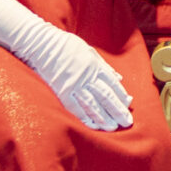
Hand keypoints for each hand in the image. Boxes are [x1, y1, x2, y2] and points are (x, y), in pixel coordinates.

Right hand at [12, 26, 135, 130]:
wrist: (41, 44)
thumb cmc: (65, 45)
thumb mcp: (88, 50)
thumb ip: (104, 65)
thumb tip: (119, 77)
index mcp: (94, 65)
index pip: (112, 83)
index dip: (121, 95)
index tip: (129, 103)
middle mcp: (87, 76)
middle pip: (106, 95)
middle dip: (117, 109)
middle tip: (127, 121)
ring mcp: (74, 84)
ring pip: (92, 104)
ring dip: (103, 117)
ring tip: (113, 127)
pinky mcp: (61, 91)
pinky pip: (75, 107)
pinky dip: (85, 117)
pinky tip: (93, 126)